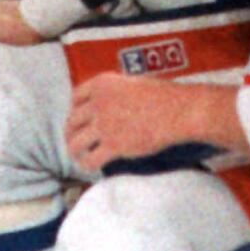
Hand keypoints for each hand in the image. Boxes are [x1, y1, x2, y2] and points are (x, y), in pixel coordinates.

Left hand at [65, 73, 241, 170]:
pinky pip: (91, 159)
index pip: (76, 96)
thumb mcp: (132, 83)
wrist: (177, 111)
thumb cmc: (163, 97)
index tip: (78, 119)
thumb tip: (109, 106)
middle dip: (71, 132)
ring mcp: (104, 124)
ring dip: (74, 151)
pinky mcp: (113, 145)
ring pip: (75, 142)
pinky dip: (87, 165)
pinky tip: (90, 167)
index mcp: (102, 83)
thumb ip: (115, 93)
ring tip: (78, 157)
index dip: (75, 109)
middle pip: (72, 121)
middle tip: (74, 140)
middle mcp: (98, 102)